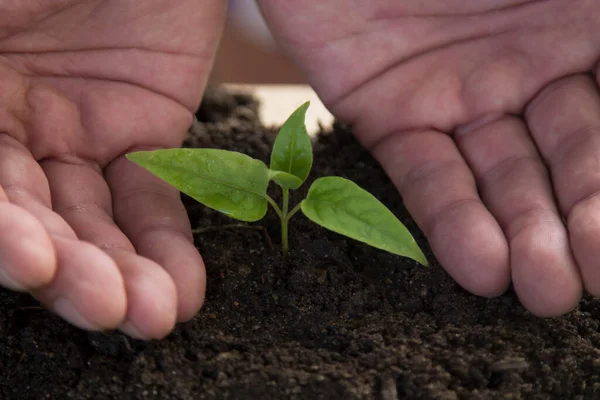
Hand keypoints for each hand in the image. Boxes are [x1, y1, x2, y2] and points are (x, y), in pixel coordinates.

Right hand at [0, 1, 224, 337]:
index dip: (2, 231)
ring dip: (123, 273)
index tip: (31, 263)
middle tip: (105, 308)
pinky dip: (168, 248)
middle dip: (68, 268)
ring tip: (152, 315)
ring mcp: (77, 134)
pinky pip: (157, 201)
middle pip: (32, 218)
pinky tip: (181, 291)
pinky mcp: (145, 135)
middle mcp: (8, 128)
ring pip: (95, 222)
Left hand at [260, 0, 599, 315]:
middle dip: (580, 221)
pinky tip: (482, 267)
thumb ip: (599, 25)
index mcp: (580, 28)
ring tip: (543, 291)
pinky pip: (423, 173)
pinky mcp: (386, 111)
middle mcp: (526, 66)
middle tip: (589, 286)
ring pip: (497, 178)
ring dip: (523, 235)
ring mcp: (456, 91)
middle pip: (565, 160)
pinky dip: (451, 220)